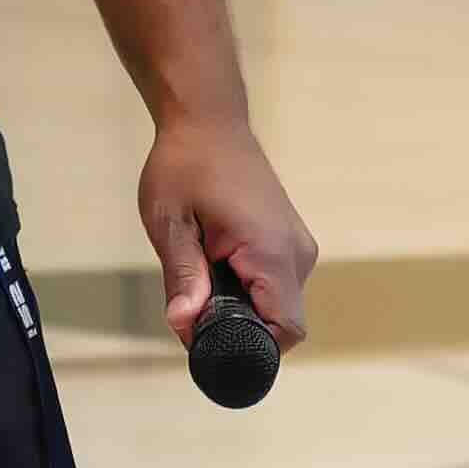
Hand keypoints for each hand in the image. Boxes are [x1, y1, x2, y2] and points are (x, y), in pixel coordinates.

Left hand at [136, 107, 309, 345]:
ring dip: (241, 305)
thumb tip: (184, 324)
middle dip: (238, 326)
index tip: (209, 337)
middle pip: (280, 322)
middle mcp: (297, 252)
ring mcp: (298, 245)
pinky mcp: (290, 240)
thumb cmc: (186, 166)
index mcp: (271, 251)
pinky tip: (216, 262)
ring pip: (277, 304)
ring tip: (203, 270)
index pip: (286, 329)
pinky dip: (248, 288)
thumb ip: (182, 277)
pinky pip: (276, 284)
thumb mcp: (170, 223)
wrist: (209, 121)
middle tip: (192, 301)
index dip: (250, 346)